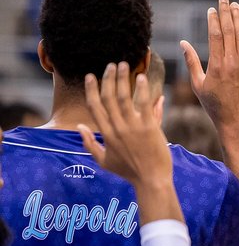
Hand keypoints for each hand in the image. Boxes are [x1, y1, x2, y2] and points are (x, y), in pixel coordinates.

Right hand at [78, 63, 173, 191]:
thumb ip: (90, 144)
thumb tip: (79, 127)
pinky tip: (141, 78)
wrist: (151, 180)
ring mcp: (133, 127)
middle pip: (108, 98)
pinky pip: (144, 105)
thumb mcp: (104, 161)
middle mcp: (117, 128)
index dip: (91, 89)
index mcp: (106, 134)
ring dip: (123, 79)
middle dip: (108, 79)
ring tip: (124, 65)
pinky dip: (142, 90)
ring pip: (124, 98)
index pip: (94, 106)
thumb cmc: (128, 172)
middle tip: (111, 65)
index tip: (90, 76)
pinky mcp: (150, 128)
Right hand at [180, 0, 238, 141]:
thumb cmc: (213, 105)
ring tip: (235, 6)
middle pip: (230, 31)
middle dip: (226, 13)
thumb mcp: (198, 84)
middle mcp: (233, 63)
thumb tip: (183, 42)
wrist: (237, 121)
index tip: (211, 9)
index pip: (215, 35)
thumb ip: (191, 62)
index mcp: (217, 66)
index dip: (214, 19)